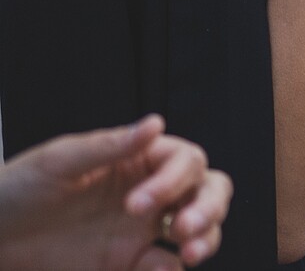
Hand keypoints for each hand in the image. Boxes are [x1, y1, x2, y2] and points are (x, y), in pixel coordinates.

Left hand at [0, 116, 234, 269]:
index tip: (138, 204)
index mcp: (139, 160)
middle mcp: (151, 191)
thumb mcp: (58, 162)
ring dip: (206, 238)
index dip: (174, 180)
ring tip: (188, 254)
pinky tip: (161, 270)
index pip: (185, 161)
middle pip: (209, 190)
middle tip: (185, 228)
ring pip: (201, 228)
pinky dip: (172, 269)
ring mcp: (144, 229)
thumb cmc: (18, 189)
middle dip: (209, 207)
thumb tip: (155, 124)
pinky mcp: (130, 263)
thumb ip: (108, 145)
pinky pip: (167, 265)